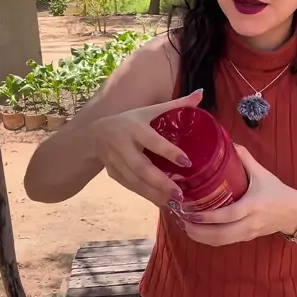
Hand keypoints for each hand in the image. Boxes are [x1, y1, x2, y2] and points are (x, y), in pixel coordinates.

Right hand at [90, 89, 202, 206]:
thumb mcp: (149, 110)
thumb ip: (176, 105)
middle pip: (140, 167)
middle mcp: (123, 146)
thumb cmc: (129, 121)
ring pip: (135, 181)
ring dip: (154, 193)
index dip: (168, 151)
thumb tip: (200, 93)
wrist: (95, 135)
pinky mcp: (114, 174)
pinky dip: (146, 196)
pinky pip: (131, 187)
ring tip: (174, 202)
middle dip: (159, 181)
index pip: (152, 141)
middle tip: (179, 192)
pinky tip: (162, 203)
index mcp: (134, 127)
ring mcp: (116, 162)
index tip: (187, 162)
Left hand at [183, 146, 296, 245]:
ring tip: (184, 226)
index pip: (229, 215)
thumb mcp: (262, 173)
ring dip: (200, 237)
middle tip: (180, 220)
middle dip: (198, 231)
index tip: (190, 212)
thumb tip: (228, 142)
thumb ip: (245, 158)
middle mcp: (250, 222)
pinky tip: (196, 232)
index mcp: (253, 205)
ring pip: (221, 242)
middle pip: (221, 234)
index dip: (208, 217)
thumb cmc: (277, 191)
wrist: (294, 213)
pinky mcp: (246, 238)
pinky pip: (225, 243)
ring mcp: (248, 233)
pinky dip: (208, 240)